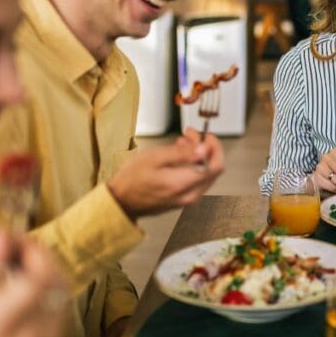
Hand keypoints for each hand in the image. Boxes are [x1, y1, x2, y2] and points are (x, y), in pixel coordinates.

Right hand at [0, 230, 68, 336]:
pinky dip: (48, 287)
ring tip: (15, 263)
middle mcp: (29, 336)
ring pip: (63, 291)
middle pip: (57, 282)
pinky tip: (23, 283)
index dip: (32, 252)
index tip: (12, 239)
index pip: (38, 279)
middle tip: (13, 246)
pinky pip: (61, 305)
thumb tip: (3, 235)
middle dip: (40, 256)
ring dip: (45, 270)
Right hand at [107, 128, 224, 218]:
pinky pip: (195, 180)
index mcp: (184, 184)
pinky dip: (191, 165)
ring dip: (197, 155)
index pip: (216, 166)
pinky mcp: (183, 200)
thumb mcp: (155, 158)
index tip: (206, 135)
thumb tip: (205, 148)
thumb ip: (182, 153)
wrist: (120, 202)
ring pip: (204, 173)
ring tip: (181, 142)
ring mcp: (188, 200)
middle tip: (189, 134)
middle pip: (212, 169)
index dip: (215, 147)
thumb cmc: (132, 179)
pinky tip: (178, 156)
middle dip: (204, 148)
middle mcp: (191, 195)